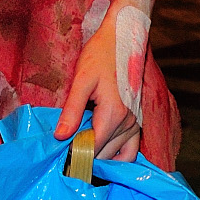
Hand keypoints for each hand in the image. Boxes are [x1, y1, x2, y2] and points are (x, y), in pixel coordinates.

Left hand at [55, 8, 141, 161]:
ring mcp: (136, 122)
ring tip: (82, 158)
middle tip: (66, 161)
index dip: (75, 156)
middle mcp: (128, 122)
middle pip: (105, 155)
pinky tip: (102, 153)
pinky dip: (118, 155)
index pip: (92, 148)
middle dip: (86, 159)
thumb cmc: (101, 54)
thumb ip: (72, 110)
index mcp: (113, 114)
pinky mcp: (138, 119)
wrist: (124, 37)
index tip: (60, 162)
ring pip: (120, 156)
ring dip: (102, 160)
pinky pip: (131, 148)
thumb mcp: (82, 79)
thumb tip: (60, 137)